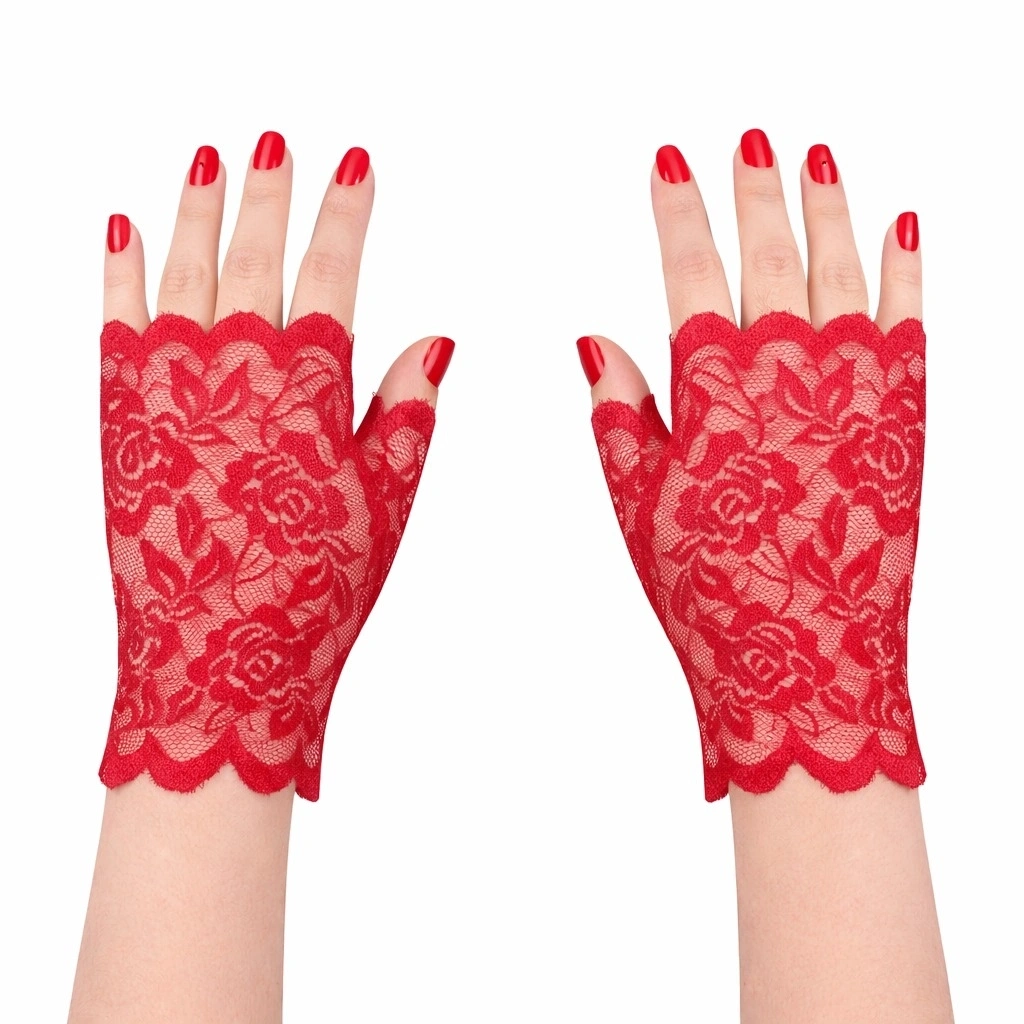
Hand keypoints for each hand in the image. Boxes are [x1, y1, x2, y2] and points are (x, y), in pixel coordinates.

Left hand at [100, 135, 453, 799]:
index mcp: (309, 387)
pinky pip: (113, 320)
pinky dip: (118, 270)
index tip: (354, 166)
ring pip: (182, 271)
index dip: (346, 212)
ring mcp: (169, 387)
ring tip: (208, 162)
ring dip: (196, 210)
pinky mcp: (120, 415)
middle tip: (276, 143)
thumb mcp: (384, 504)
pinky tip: (123, 232)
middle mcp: (235, 370)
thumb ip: (406, 412)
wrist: (213, 662)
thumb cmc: (307, 593)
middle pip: (253, 255)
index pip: (332, 271)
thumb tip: (434, 341)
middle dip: (268, 191)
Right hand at [578, 131, 924, 799]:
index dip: (677, 213)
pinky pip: (911, 317)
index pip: (689, 272)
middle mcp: (788, 371)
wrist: (810, 662)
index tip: (670, 164)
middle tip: (750, 139)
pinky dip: (907, 267)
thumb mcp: (640, 508)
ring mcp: (856, 386)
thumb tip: (596, 342)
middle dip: (756, 189)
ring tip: (817, 157)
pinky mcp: (906, 414)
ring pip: (842, 269)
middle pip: (770, 254)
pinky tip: (902, 228)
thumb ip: (621, 414)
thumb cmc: (717, 595)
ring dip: (829, 207)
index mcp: (712, 389)